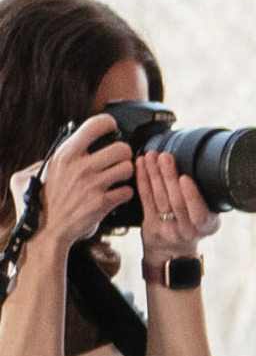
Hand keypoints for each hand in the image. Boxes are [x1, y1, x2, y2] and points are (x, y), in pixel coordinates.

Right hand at [19, 117, 134, 253]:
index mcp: (65, 155)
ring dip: (126, 173)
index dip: (108, 124)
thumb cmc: (36, 203)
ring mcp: (94, 185)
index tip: (111, 128)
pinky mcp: (103, 203)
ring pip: (128, 168)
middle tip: (118, 159)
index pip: (94, 126)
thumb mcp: (27, 175)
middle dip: (124, 153)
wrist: (45, 232)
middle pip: (122, 148)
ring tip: (117, 177)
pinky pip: (128, 191)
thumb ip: (43, 160)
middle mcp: (81, 167)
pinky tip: (116, 194)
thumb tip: (57, 153)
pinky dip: (126, 193)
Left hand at [134, 148, 216, 265]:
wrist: (174, 251)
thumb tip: (202, 168)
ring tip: (152, 156)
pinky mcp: (151, 225)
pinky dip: (143, 181)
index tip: (185, 178)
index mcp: (207, 226)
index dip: (191, 196)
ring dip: (154, 175)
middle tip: (165, 157)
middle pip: (176, 202)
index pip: (199, 213)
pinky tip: (142, 166)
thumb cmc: (194, 226)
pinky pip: (146, 200)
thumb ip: (205, 201)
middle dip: (169, 177)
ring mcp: (167, 229)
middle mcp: (188, 230)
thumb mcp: (208, 218)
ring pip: (159, 199)